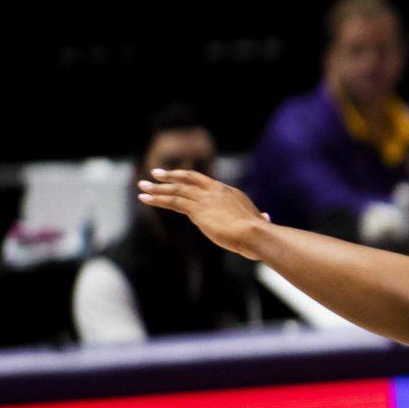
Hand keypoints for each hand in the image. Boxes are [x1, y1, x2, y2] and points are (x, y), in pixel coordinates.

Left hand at [136, 168, 273, 258]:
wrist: (254, 233)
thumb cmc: (259, 232)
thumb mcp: (258, 221)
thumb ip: (259, 218)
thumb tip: (266, 219)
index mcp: (229, 192)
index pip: (205, 183)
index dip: (189, 180)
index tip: (178, 178)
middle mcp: (215, 191)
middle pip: (188, 179)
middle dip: (170, 176)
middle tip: (155, 174)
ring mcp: (205, 199)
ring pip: (176, 190)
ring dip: (157, 188)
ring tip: (142, 187)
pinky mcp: (196, 210)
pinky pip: (172, 201)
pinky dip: (157, 199)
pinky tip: (145, 198)